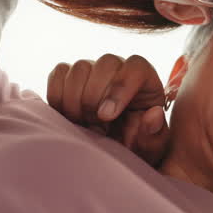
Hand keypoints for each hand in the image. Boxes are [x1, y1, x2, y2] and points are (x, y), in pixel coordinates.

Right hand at [47, 54, 169, 166]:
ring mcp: (93, 68)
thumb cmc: (134, 144)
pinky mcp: (69, 74)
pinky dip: (58, 97)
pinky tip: (68, 116)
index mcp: (145, 79)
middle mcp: (119, 67)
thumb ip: (153, 136)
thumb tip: (154, 115)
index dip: (119, 89)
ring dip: (76, 100)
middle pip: (105, 63)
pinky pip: (59, 73)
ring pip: (80, 68)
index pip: (135, 67)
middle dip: (95, 99)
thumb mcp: (149, 148)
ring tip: (83, 124)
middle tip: (95, 126)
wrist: (109, 149)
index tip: (106, 117)